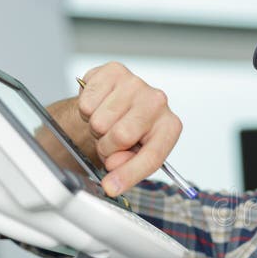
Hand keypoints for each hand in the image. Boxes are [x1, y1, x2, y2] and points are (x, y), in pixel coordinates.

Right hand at [77, 62, 181, 195]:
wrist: (115, 106)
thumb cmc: (130, 132)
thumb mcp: (136, 157)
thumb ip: (128, 169)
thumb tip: (113, 178)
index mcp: (170, 127)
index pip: (152, 156)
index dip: (128, 173)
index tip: (112, 186)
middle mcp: (158, 102)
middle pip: (121, 136)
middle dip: (107, 147)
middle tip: (110, 143)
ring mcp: (137, 84)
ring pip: (99, 121)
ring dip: (96, 128)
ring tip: (106, 124)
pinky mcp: (114, 71)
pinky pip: (86, 102)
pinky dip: (86, 110)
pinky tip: (99, 106)